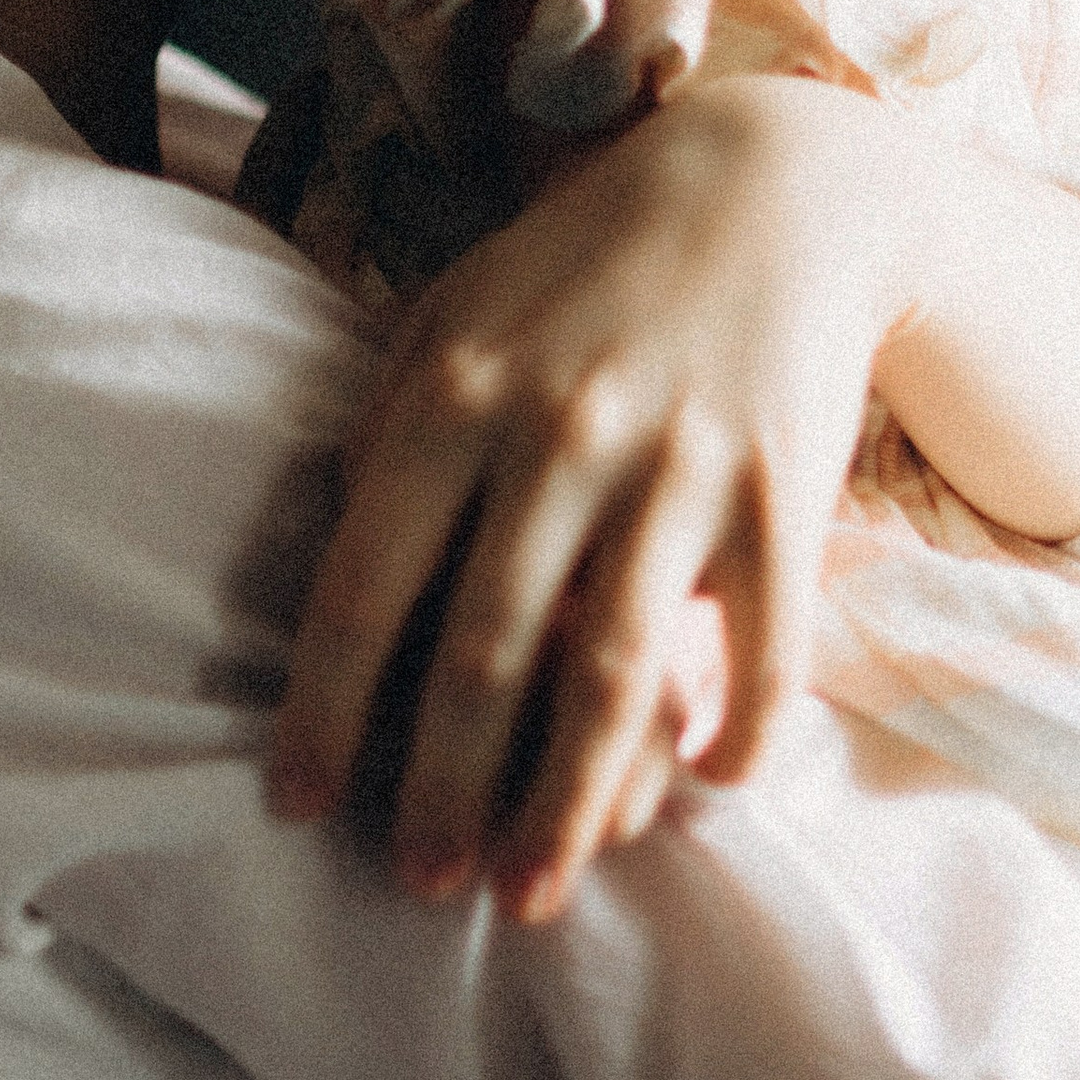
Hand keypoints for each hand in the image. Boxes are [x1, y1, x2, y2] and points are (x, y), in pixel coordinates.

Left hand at [266, 80, 933, 918]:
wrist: (773, 185)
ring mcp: (679, 469)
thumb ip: (382, 429)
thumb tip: (326, 569)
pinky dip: (736, 727)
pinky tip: (702, 788)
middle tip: (416, 885)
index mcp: (454, 394)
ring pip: (614, 675)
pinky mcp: (784, 490)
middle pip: (484, 657)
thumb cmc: (581, 268)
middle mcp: (559, 437)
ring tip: (532, 893)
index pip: (367, 586)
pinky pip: (763, 643)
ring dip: (568, 803)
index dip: (325, 710)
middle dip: (440, 790)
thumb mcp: (454, 313)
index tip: (295, 805)